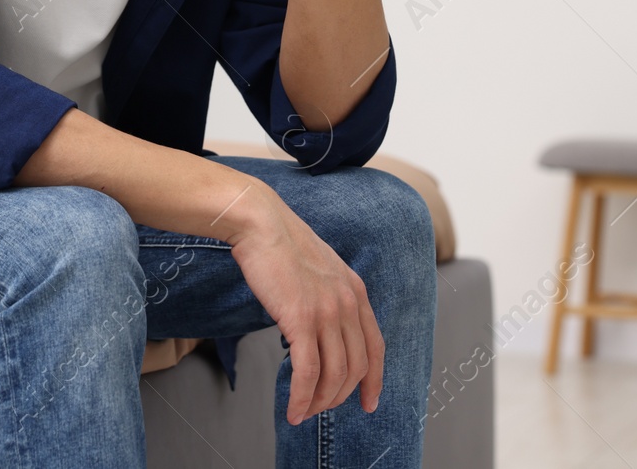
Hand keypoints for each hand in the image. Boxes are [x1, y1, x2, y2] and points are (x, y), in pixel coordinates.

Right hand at [223, 185, 383, 424]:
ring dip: (319, 401)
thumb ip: (329, 295)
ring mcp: (327, 311)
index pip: (376, 347)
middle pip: (356, 366)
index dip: (374, 380)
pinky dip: (302, 397)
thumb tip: (319, 327)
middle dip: (340, 395)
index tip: (368, 402)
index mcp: (355, 291)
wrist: (260, 222)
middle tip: (322, 409)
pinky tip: (293, 409)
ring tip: (304, 412)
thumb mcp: (320, 268)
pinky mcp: (301, 319)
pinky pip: (307, 372)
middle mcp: (347, 303)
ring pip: (334, 374)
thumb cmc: (281, 243)